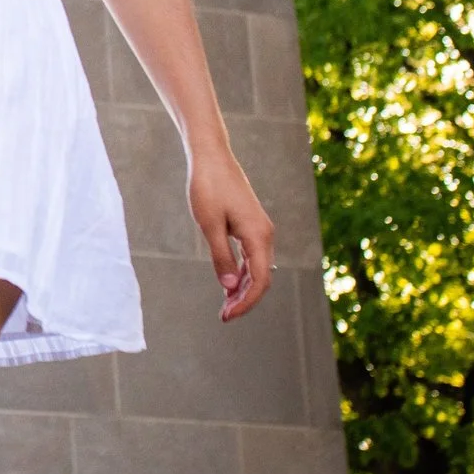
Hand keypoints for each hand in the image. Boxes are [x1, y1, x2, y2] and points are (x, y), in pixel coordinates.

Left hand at [188, 149, 274, 321]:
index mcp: (258, 235)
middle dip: (245, 299)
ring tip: (225, 304)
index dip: (245, 302)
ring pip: (258, 267)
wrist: (211, 158)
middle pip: (262, 277)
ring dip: (244, 287)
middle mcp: (265, 234)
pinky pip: (252, 256)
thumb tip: (230, 287)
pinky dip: (243, 272)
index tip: (227, 316)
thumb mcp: (209, 225)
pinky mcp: (251, 224)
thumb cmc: (207, 188)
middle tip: (224, 316)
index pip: (259, 280)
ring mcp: (260, 229)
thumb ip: (221, 256)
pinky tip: (229, 281)